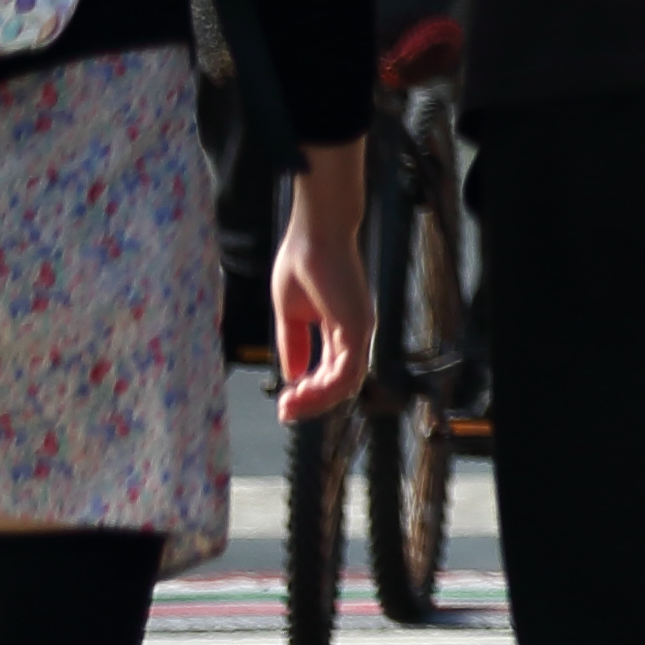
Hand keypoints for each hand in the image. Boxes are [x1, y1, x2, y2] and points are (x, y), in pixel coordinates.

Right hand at [270, 190, 372, 422]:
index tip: (284, 403)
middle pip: (342, 384)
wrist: (314, 232)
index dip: (310, 392)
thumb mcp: (291, 312)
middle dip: (312, 402)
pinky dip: (327, 387)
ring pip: (347, 383)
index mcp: (343, 329)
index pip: (333, 372)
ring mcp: (360, 330)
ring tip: (289, 405)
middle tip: (285, 412)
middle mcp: (356, 332)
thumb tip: (293, 375)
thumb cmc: (302, 262)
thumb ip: (294, 343)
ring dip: (318, 400)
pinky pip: (348, 370)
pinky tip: (300, 391)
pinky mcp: (357, 325)